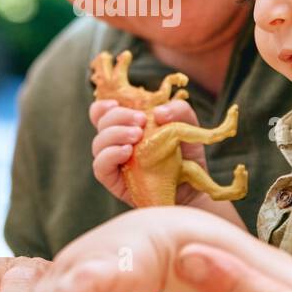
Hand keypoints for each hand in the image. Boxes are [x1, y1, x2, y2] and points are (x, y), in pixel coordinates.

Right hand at [89, 98, 210, 207]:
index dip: (103, 107)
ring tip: (137, 136)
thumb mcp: (188, 126)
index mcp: (128, 126)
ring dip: (115, 134)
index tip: (116, 103)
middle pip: (101, 124)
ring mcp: (115, 163)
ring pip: (98, 144)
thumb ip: (179, 110)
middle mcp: (117, 143)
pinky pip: (100, 167)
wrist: (193, 188)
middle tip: (141, 121)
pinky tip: (127, 152)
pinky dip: (110, 155)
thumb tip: (158, 112)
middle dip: (118, 117)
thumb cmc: (187, 156)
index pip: (103, 114)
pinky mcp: (115, 182)